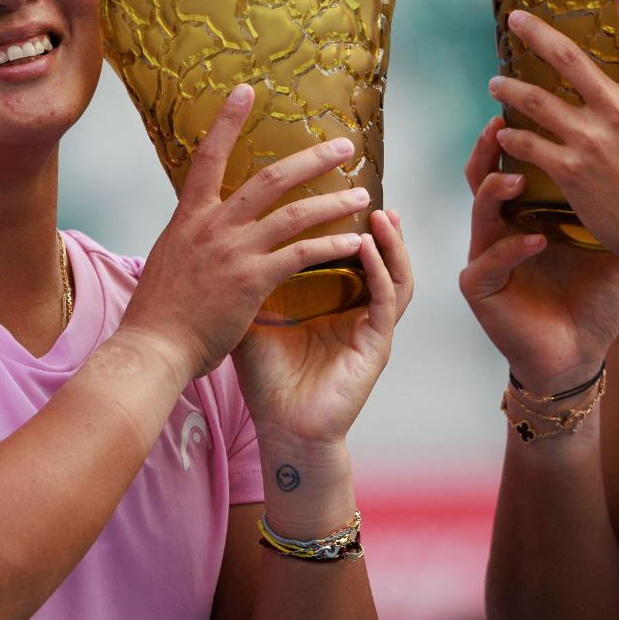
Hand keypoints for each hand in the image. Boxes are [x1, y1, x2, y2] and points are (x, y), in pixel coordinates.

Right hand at [123, 84, 377, 378]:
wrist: (152, 348)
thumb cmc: (159, 313)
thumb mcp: (171, 259)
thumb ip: (194, 237)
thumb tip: (204, 224)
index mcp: (190, 217)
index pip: (208, 157)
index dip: (226, 121)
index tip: (246, 90)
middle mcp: (213, 226)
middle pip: (269, 179)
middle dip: (311, 159)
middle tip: (344, 145)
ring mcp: (234, 251)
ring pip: (295, 214)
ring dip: (333, 202)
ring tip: (362, 195)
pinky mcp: (253, 280)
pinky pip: (302, 255)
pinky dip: (332, 246)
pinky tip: (354, 242)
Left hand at [229, 209, 411, 445]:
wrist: (280, 430)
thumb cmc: (268, 381)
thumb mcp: (254, 319)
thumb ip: (251, 282)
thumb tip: (222, 242)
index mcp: (335, 305)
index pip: (352, 255)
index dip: (352, 224)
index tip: (340, 189)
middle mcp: (358, 312)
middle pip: (381, 258)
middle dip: (380, 224)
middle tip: (369, 189)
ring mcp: (371, 328)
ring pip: (395, 274)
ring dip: (391, 243)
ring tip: (382, 213)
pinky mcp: (377, 346)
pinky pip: (386, 300)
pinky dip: (379, 271)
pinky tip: (367, 248)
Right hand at [459, 116, 618, 393]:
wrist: (578, 353)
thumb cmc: (595, 295)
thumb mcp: (616, 241)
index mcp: (530, 211)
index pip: (519, 162)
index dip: (521, 132)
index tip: (534, 100)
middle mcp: (503, 227)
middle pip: (485, 175)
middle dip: (490, 148)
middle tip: (501, 124)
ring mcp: (487, 256)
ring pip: (479, 212)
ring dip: (495, 192)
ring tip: (516, 181)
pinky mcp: (481, 288)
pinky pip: (489, 261)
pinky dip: (512, 249)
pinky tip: (535, 241)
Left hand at [487, 0, 618, 277]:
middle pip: (569, 58)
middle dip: (536, 33)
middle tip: (514, 19)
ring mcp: (591, 140)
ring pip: (537, 101)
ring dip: (510, 89)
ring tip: (495, 82)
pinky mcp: (571, 171)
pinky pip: (530, 145)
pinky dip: (512, 137)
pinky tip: (501, 134)